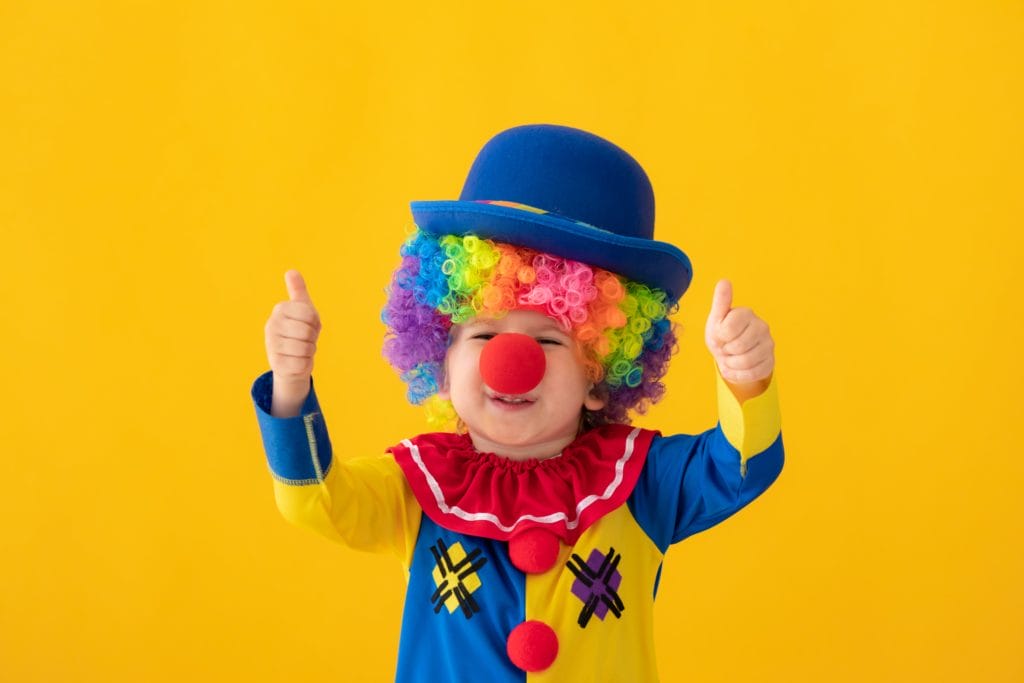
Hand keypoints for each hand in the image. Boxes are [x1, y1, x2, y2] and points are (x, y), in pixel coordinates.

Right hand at [264, 270, 321, 414]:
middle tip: (305, 338)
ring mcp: (272, 345)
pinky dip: (305, 364)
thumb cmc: (299, 330)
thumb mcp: (302, 308)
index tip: (308, 323)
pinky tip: (297, 361)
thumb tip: (291, 271)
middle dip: (312, 337)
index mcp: (280, 309)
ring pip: (306, 348)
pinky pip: (302, 364)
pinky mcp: (276, 364)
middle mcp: (272, 325)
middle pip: (307, 331)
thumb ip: (297, 290)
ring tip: (301, 349)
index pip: (310, 314)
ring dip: (309, 351)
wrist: (291, 359)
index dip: (315, 321)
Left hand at [704, 279, 773, 399]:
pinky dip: (738, 375)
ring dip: (731, 364)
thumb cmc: (723, 334)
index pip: (728, 330)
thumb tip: (724, 281)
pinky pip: (752, 374)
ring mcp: (769, 344)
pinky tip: (735, 368)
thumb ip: (721, 301)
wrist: (732, 354)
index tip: (720, 334)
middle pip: (738, 347)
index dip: (719, 337)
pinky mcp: (770, 361)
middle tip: (725, 348)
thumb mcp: (717, 319)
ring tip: (730, 357)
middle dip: (726, 352)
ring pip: (745, 362)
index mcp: (746, 313)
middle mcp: (762, 326)